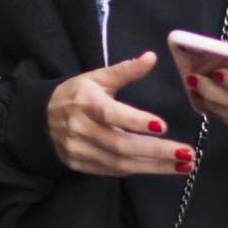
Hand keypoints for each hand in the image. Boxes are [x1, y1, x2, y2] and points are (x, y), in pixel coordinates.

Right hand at [47, 52, 194, 177]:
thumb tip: (151, 57)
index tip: (162, 126)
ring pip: (119, 162)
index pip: (110, 114)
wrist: (41, 118)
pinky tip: (159, 167)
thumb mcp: (97, 77)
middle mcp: (80, 128)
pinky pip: (112, 171)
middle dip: (156, 152)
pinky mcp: (79, 165)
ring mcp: (78, 150)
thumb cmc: (76, 94)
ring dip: (154, 166)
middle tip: (187, 154)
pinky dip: (138, 169)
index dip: (135, 121)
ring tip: (183, 166)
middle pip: (120, 145)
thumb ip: (125, 70)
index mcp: (85, 102)